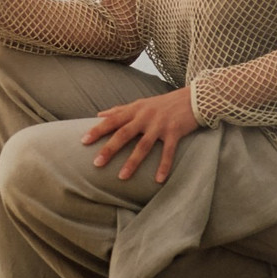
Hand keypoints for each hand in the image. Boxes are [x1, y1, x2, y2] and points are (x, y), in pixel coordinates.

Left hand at [81, 87, 198, 182]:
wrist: (193, 98)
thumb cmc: (163, 103)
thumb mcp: (140, 103)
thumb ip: (119, 109)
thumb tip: (99, 114)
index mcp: (135, 110)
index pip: (112, 120)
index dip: (98, 130)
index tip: (83, 141)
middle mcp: (145, 116)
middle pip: (124, 133)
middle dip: (110, 148)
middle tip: (96, 163)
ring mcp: (160, 125)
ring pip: (144, 145)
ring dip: (132, 162)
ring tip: (121, 177)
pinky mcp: (175, 132)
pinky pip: (168, 151)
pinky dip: (164, 166)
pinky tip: (158, 180)